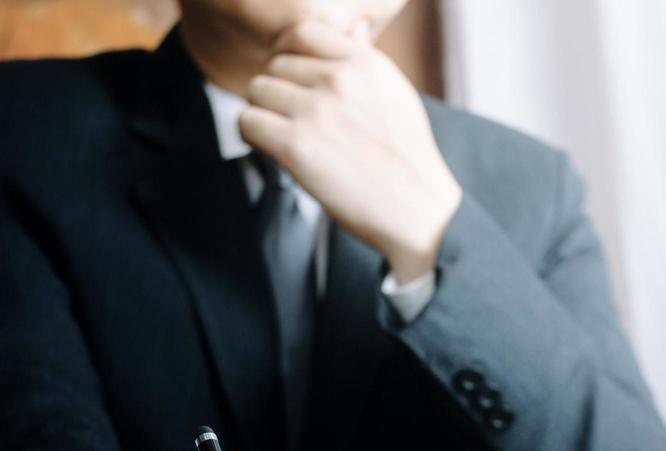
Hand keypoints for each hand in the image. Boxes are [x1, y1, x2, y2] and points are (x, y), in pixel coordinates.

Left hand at [239, 17, 462, 282]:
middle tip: (292, 120)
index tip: (291, 80)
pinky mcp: (297, 145)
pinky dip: (253, 136)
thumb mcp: (396, 94)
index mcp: (365, 62)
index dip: (288, 55)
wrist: (417, 210)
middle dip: (278, 92)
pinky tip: (274, 150)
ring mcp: (317, 111)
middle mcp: (340, 79)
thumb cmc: (407, 158)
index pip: (302, 32)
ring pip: (257, 91)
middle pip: (274, 65)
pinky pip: (248, 122)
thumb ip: (367, 59)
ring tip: (285, 136)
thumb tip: (356, 25)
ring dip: (264, 113)